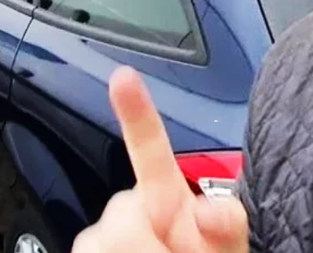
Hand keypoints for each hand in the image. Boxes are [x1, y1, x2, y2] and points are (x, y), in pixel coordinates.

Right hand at [72, 67, 248, 252]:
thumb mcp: (225, 241)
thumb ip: (224, 220)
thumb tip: (206, 212)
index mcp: (167, 193)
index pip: (150, 148)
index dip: (137, 112)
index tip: (124, 77)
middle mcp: (129, 206)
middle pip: (121, 214)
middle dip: (147, 245)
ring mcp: (104, 230)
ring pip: (105, 240)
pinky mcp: (87, 246)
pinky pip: (90, 252)